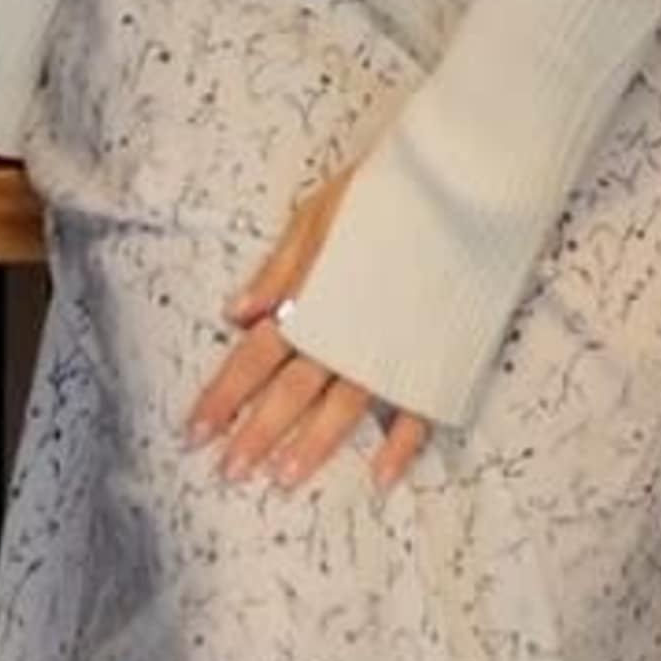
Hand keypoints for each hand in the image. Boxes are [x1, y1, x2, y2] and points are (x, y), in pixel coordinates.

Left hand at [186, 170, 430, 491]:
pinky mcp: (437, 356)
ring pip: (345, 407)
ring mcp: (394, 347)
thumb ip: (281, 269)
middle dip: (257, 433)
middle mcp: (348, 330)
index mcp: (314, 296)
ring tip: (283, 480)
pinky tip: (380, 479)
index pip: (257, 354)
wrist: (465, 181)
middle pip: (292, 390)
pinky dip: (402, 446)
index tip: (195, 431)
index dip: (225, 394)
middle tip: (229, 472)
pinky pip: (417, 410)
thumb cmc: (388, 189)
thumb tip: (235, 313)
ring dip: (312, 446)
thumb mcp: (321, 213)